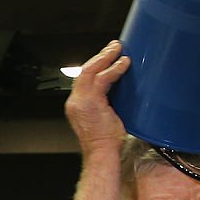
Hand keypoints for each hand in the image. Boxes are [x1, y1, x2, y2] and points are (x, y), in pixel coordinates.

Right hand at [64, 41, 129, 155]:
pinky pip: (103, 79)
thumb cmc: (105, 141)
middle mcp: (75, 101)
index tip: (106, 57)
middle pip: (85, 70)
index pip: (83, 79)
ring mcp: (81, 101)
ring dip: (106, 58)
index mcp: (76, 104)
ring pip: (91, 71)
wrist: (101, 153)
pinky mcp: (91, 102)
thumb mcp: (102, 117)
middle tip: (114, 46)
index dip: (95, 65)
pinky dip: (114, 69)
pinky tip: (123, 63)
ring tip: (118, 49)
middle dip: (100, 56)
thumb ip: (104, 103)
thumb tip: (118, 92)